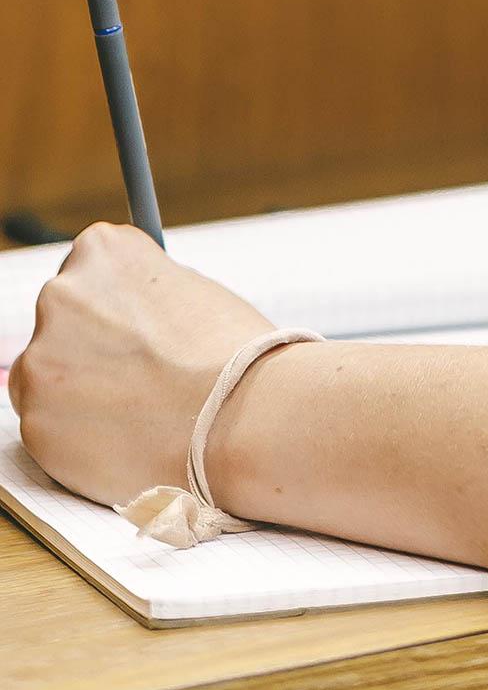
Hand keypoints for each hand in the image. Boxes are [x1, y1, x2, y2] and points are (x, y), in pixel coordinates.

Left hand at [7, 223, 273, 505]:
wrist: (248, 418)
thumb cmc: (239, 354)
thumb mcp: (197, 291)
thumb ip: (149, 293)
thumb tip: (129, 312)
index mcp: (103, 251)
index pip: (91, 269)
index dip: (122, 305)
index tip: (144, 329)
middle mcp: (60, 294)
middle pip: (64, 322)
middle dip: (96, 346)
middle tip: (147, 374)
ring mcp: (40, 360)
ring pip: (51, 377)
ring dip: (85, 391)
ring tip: (146, 411)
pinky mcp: (36, 422)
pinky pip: (53, 427)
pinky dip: (83, 436)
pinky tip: (131, 438)